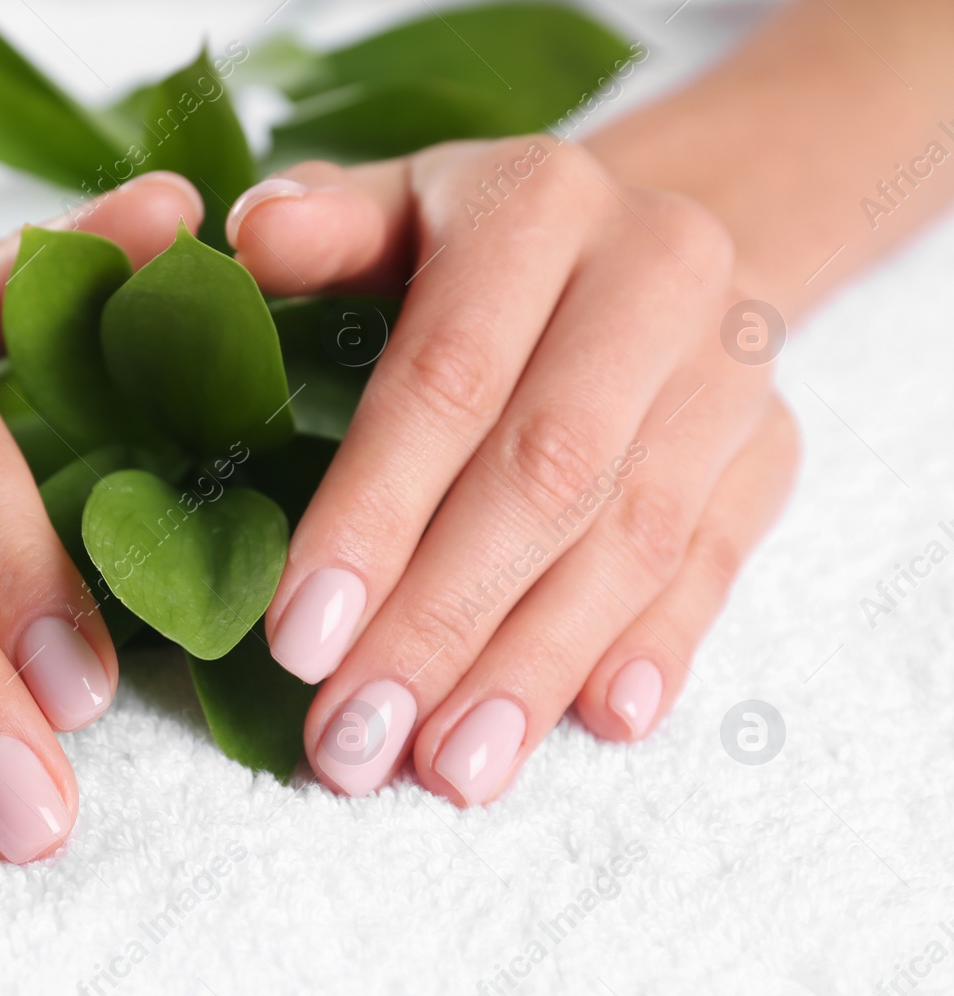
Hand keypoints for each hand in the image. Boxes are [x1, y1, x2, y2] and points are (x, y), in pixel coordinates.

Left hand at [225, 138, 797, 803]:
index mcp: (539, 205)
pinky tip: (596, 724)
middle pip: (545, 477)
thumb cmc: (475, 244)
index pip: (447, 379)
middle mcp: (654, 275)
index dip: (372, 516)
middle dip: (442, 623)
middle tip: (355, 739)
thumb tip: (248, 238)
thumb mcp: (392, 207)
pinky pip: (720, 562)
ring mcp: (728, 370)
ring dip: (533, 668)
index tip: (299, 640)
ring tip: (449, 769)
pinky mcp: (768, 450)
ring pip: (633, 540)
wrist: (647, 244)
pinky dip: (656, 649)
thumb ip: (320, 228)